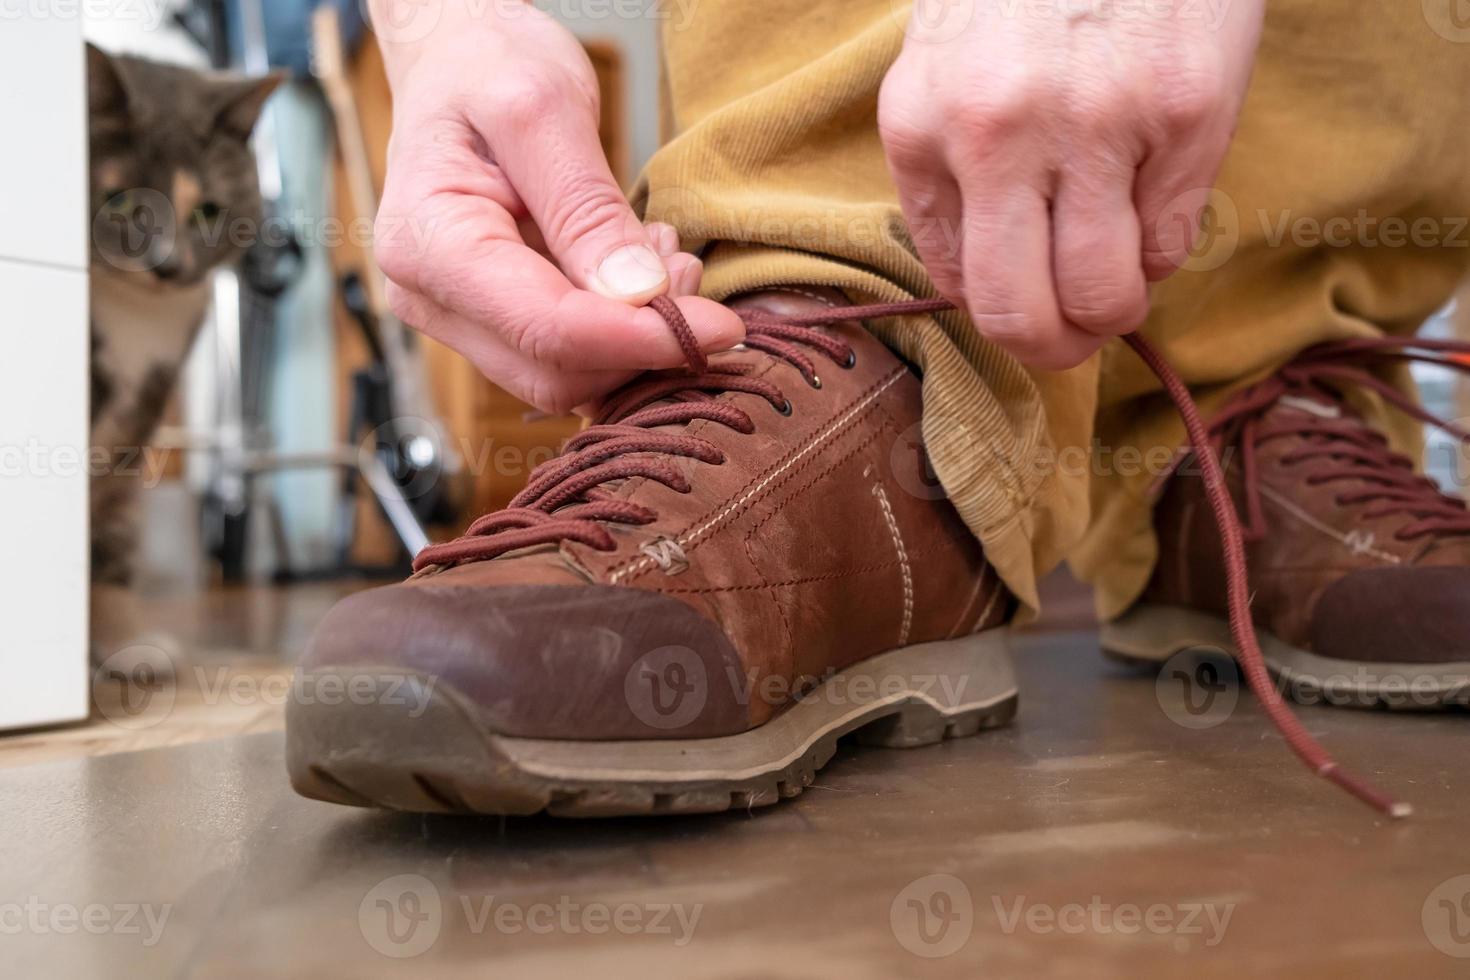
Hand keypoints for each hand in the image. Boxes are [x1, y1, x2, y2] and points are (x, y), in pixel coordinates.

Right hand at [371, 3, 742, 412]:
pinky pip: (566, 356)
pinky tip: (640, 272)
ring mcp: (457, 317)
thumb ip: (586, 206)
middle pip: (555, 373)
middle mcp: (429, 298)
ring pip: (566, 378)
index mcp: (426, 243)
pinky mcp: (491, 322)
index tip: (721, 325)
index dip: (640, 339)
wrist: (456, 61)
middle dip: (641, 342)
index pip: (545, 328)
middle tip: (690, 271)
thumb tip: (636, 294)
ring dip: (635, 337)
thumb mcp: (542, 109)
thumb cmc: (486, 66)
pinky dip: (620, 330)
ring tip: (664, 256)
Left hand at [879, 1, 1264, 368]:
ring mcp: (1095, 125)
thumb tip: (978, 287)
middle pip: (1018, 313)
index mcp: (921, 125)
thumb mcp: (945, 69)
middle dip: (1049, 348)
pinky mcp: (1184, 115)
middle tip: (1072, 339)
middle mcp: (999, 134)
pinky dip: (1163, 250)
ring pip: (1103, 295)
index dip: (995, 312)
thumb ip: (950, 173)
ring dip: (1114, 311)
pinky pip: (1172, 242)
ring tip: (1118, 284)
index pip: (951, 280)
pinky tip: (1151, 207)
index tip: (1024, 304)